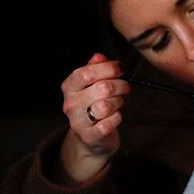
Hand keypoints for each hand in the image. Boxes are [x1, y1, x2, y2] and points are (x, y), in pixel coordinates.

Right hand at [58, 53, 129, 182]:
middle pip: (102, 88)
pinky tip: (115, 116)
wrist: (92, 138)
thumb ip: (95, 68)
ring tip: (118, 103)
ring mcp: (78, 122)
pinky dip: (117, 117)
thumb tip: (99, 56)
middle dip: (120, 85)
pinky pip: (109, 123)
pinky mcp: (89, 136)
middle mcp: (70, 104)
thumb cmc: (94, 106)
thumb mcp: (92, 85)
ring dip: (118, 102)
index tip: (120, 69)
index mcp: (69, 87)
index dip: (108, 68)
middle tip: (124, 88)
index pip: (86, 73)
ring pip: (106, 105)